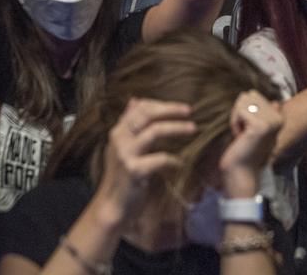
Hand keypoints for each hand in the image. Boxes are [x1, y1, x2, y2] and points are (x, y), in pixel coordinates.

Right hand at [96, 99, 194, 219]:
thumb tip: (135, 99)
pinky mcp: (134, 171)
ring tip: (193, 129)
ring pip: (155, 131)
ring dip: (177, 128)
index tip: (180, 107)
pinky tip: (181, 163)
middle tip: (189, 111)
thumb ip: (129, 124)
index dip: (162, 104)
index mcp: (118, 131)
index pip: (140, 107)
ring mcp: (125, 155)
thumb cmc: (122, 176)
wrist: (112, 206)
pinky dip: (174, 159)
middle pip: (147, 114)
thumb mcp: (122, 146)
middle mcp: (119, 139)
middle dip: (170, 110)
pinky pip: (160, 159)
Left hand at [218, 91, 282, 197]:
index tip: (247, 129)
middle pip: (248, 96)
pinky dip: (234, 123)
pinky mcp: (260, 126)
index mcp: (279, 118)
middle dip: (239, 112)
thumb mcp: (256, 130)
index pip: (253, 95)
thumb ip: (264, 114)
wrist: (241, 171)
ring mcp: (271, 122)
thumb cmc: (244, 150)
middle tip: (243, 133)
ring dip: (236, 118)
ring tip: (242, 135)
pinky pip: (239, 111)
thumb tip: (276, 102)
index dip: (244, 110)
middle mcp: (278, 118)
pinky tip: (239, 137)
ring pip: (243, 101)